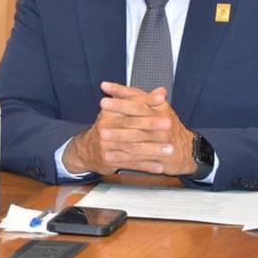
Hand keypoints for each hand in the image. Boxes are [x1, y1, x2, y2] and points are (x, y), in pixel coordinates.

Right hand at [62, 82, 195, 175]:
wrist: (88, 149)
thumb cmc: (109, 127)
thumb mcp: (121, 110)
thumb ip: (142, 101)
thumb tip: (161, 91)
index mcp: (109, 112)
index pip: (130, 105)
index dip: (147, 101)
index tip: (163, 101)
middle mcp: (105, 126)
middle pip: (132, 125)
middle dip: (152, 125)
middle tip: (169, 125)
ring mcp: (106, 144)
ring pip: (134, 146)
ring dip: (153, 149)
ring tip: (169, 149)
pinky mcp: (109, 160)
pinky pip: (131, 162)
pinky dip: (146, 165)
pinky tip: (159, 166)